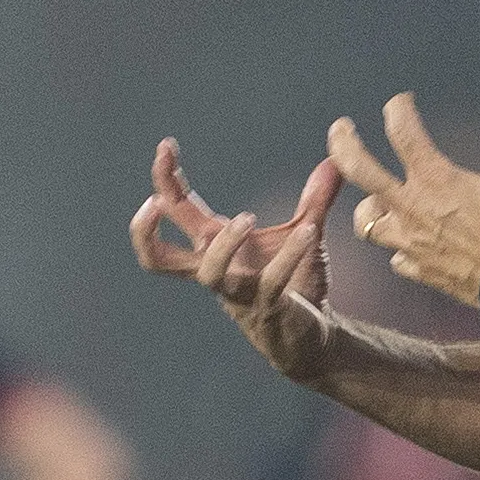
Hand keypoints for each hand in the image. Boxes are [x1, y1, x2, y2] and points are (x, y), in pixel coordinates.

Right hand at [132, 138, 342, 380]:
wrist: (314, 334)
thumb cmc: (296, 284)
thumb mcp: (304, 232)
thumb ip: (315, 198)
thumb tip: (333, 161)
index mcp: (213, 245)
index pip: (177, 210)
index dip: (165, 179)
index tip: (166, 145)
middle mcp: (215, 270)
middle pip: (158, 258)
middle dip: (146, 229)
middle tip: (156, 198)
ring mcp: (237, 292)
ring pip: (210, 272)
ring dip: (226, 242)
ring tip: (248, 217)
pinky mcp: (267, 307)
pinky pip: (270, 281)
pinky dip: (290, 255)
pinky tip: (310, 234)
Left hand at [328, 94, 479, 308]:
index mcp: (437, 178)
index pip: (402, 131)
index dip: (398, 109)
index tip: (401, 103)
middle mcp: (413, 207)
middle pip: (359, 170)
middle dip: (343, 145)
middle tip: (340, 131)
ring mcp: (410, 241)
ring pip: (366, 221)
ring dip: (369, 209)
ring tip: (377, 202)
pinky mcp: (417, 269)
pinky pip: (397, 258)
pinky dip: (401, 250)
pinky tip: (412, 246)